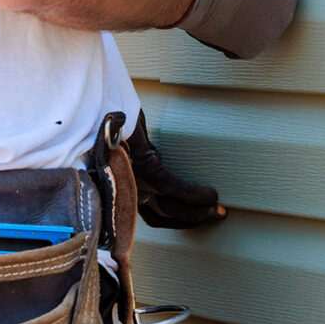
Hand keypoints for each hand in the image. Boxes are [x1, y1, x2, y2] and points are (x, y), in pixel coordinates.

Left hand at [126, 111, 226, 228]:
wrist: (107, 104)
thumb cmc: (121, 121)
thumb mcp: (137, 143)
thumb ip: (149, 158)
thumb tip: (165, 164)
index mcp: (126, 184)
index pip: (154, 215)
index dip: (179, 219)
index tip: (200, 218)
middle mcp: (127, 187)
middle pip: (161, 215)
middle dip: (192, 218)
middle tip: (216, 215)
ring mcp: (132, 178)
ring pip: (168, 206)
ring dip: (197, 211)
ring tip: (217, 208)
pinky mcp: (141, 165)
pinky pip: (170, 187)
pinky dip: (193, 194)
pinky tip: (210, 195)